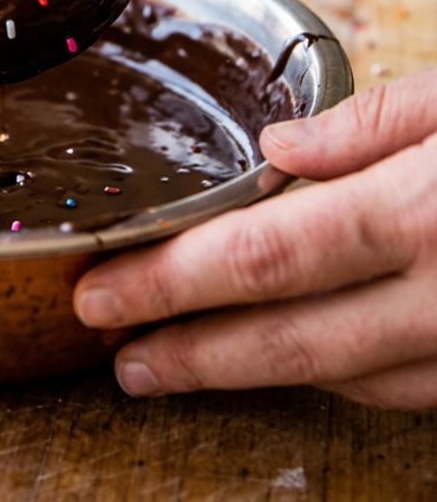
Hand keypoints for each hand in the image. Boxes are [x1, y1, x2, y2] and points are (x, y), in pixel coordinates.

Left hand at [73, 72, 436, 408]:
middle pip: (289, 334)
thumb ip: (372, 122)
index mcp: (418, 214)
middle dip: (189, 347)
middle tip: (114, 345)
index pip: (266, 255)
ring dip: (250, 369)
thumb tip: (280, 145)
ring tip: (173, 358)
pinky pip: (392, 385)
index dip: (173, 279)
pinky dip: (327, 372)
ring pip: (339, 373)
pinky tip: (279, 353)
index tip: (101, 287)